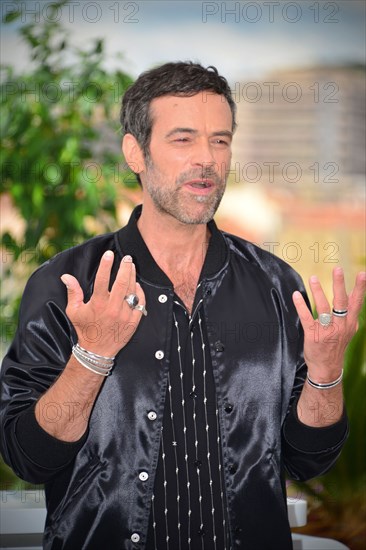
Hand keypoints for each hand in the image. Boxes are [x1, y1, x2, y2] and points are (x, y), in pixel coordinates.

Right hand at [61, 251, 144, 356]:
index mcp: (98, 304)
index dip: (105, 265)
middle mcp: (112, 308)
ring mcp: (124, 315)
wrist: (97, 351)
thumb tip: (66, 276)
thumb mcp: (74, 311)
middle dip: (125, 267)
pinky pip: (140, 303)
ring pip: (132, 291)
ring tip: (131, 267)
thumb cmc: (85, 329)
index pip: (102, 280)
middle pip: (121, 282)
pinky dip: (140, 293)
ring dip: (133, 277)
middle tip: (127, 258)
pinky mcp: (133, 321)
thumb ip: (73, 292)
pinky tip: (137, 285)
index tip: (108, 254)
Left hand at [292, 267, 365, 382]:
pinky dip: (301, 305)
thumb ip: (350, 315)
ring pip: (323, 307)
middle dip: (340, 284)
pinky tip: (296, 295)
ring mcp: (326, 330)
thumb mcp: (348, 331)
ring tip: (314, 278)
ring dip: (318, 291)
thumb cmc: (336, 346)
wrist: (327, 368)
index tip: (363, 274)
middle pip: (341, 302)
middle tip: (338, 269)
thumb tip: (354, 297)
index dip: (360, 288)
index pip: (356, 303)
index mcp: (350, 323)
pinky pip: (306, 317)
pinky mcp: (313, 334)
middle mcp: (340, 326)